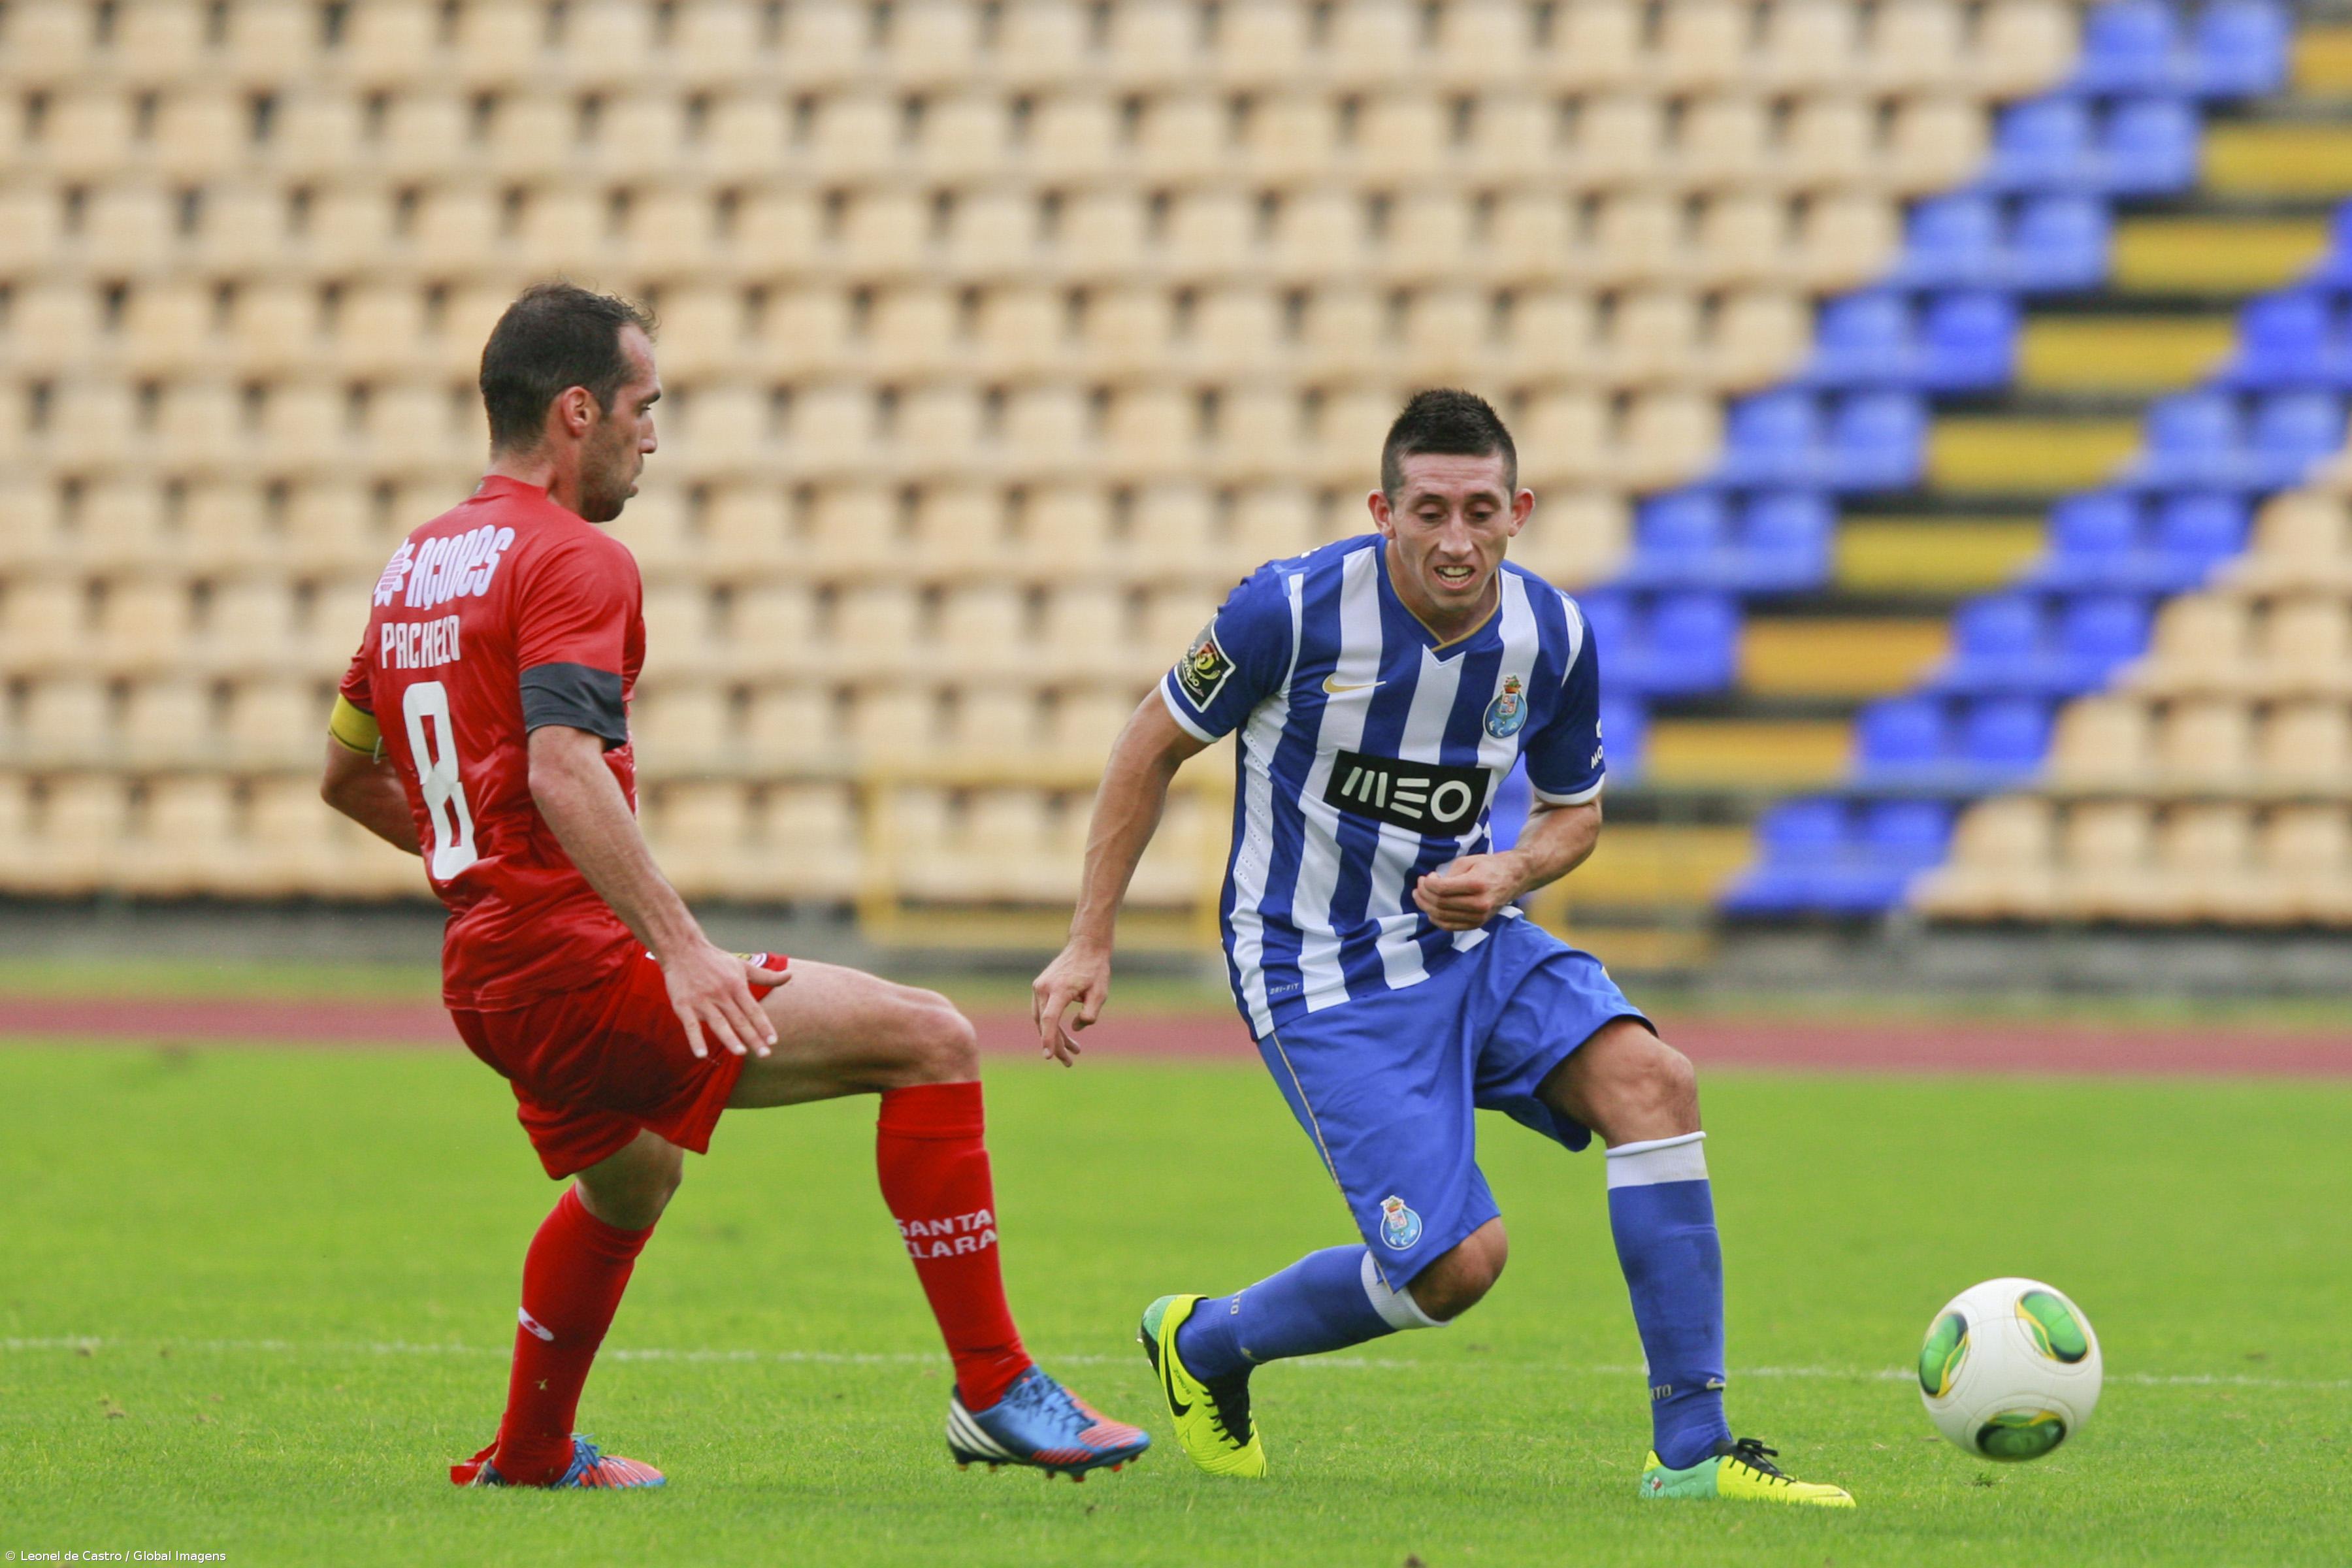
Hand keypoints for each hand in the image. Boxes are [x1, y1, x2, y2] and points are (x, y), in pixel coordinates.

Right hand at [660, 941, 787, 1058]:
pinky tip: (702, 1054)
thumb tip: (790, 975)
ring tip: (741, 1052)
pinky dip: (695, 1040)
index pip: (753, 1010)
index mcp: (736, 986)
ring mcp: (701, 1000)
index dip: (764, 1026)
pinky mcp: (683, 1005)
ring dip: (730, 1038)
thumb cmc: (716, 960)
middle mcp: (721, 994)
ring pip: (718, 1023)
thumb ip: (766, 975)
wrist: (682, 949)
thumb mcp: (743, 966)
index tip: (773, 1041)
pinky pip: (690, 1026)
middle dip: (753, 1038)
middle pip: (739, 1020)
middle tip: (765, 1055)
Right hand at [1030, 940, 1110, 1067]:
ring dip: (1055, 1037)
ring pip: (1042, 1020)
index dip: (1049, 1039)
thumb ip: (1089, 1015)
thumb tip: (1074, 1029)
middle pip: (1045, 1024)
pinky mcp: (1040, 987)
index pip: (1049, 1019)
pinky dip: (1052, 1025)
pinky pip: (1043, 1012)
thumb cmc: (1095, 970)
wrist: (1086, 945)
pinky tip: (1067, 1035)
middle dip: (1056, 1045)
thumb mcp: (1100, 994)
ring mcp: (1039, 987)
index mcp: (1059, 989)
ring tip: (1074, 1051)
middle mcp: (1044, 988)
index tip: (1049, 1056)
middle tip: (1069, 1063)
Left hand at [1412, 853, 1525, 931]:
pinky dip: (1436, 919)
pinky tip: (1430, 910)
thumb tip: (1431, 885)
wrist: (1514, 878)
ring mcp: (1479, 917)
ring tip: (1420, 896)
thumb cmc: (1490, 866)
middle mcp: (1479, 904)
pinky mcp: (1478, 924)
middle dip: (1423, 895)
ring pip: (1442, 917)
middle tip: (1419, 886)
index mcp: (1476, 884)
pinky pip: (1450, 927)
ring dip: (1426, 907)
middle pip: (1439, 904)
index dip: (1427, 884)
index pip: (1441, 889)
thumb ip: (1449, 874)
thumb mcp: (1468, 861)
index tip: (1426, 877)